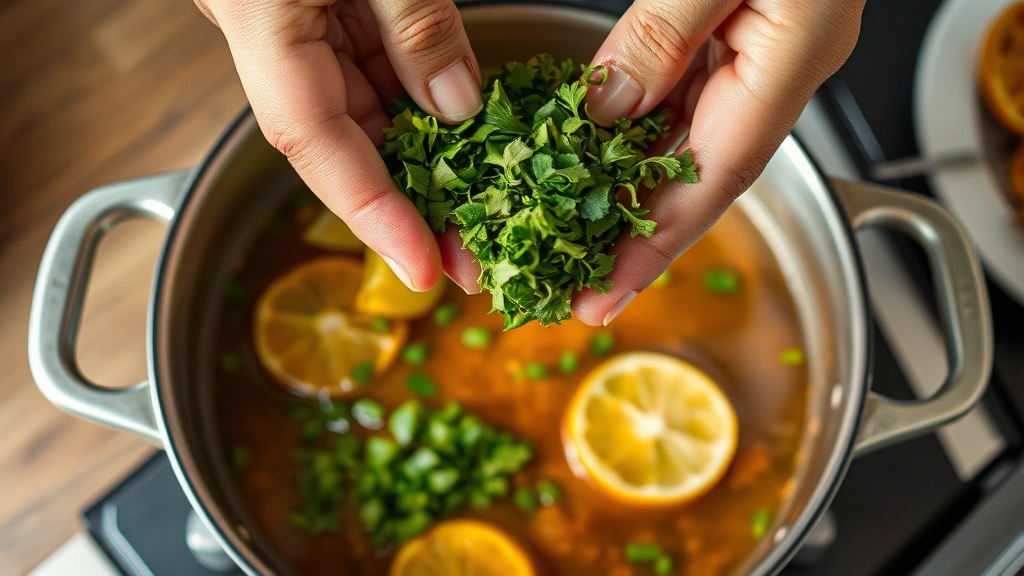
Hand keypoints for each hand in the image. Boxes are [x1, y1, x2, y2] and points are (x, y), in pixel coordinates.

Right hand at [194, 0, 484, 292]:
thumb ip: (416, 24)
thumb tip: (457, 101)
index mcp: (256, 14)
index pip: (312, 140)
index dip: (371, 213)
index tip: (421, 268)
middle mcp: (262, 32)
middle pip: (339, 142)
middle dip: (408, 203)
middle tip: (467, 255)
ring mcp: (286, 21)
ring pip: (358, 109)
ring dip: (419, 156)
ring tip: (476, 206)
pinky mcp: (311, 5)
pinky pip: (366, 66)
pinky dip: (414, 97)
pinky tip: (459, 129)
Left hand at [572, 0, 865, 324]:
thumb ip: (663, 33)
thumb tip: (609, 106)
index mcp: (793, 56)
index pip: (716, 178)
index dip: (657, 247)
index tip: (605, 298)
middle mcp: (782, 66)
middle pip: (700, 174)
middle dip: (636, 232)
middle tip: (573, 280)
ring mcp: (764, 49)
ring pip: (687, 137)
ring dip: (630, 182)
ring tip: (572, 226)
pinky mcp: (742, 27)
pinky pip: (682, 90)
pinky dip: (637, 123)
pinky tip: (594, 146)